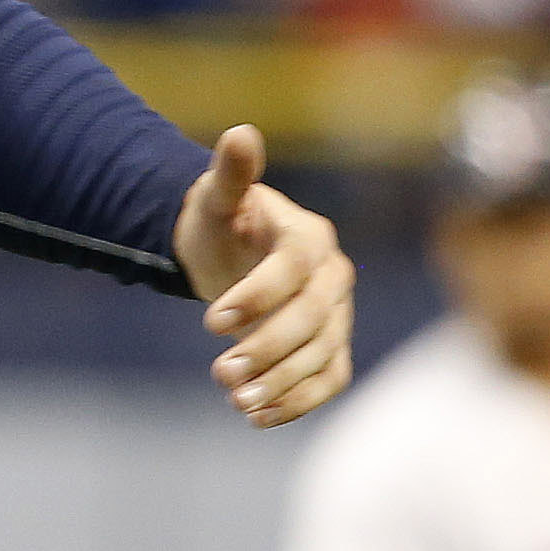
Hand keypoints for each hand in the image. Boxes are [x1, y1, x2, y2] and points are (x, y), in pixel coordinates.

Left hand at [175, 124, 355, 426]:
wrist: (229, 252)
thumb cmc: (222, 220)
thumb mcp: (216, 196)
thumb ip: (230, 172)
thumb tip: (240, 133)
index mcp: (309, 236)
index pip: (292, 269)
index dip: (257, 296)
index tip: (211, 322)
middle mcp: (333, 276)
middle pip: (312, 319)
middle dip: (267, 349)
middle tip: (220, 373)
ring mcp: (337, 315)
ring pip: (322, 355)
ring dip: (281, 382)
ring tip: (235, 400)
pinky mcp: (332, 347)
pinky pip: (329, 379)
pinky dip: (299, 401)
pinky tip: (258, 417)